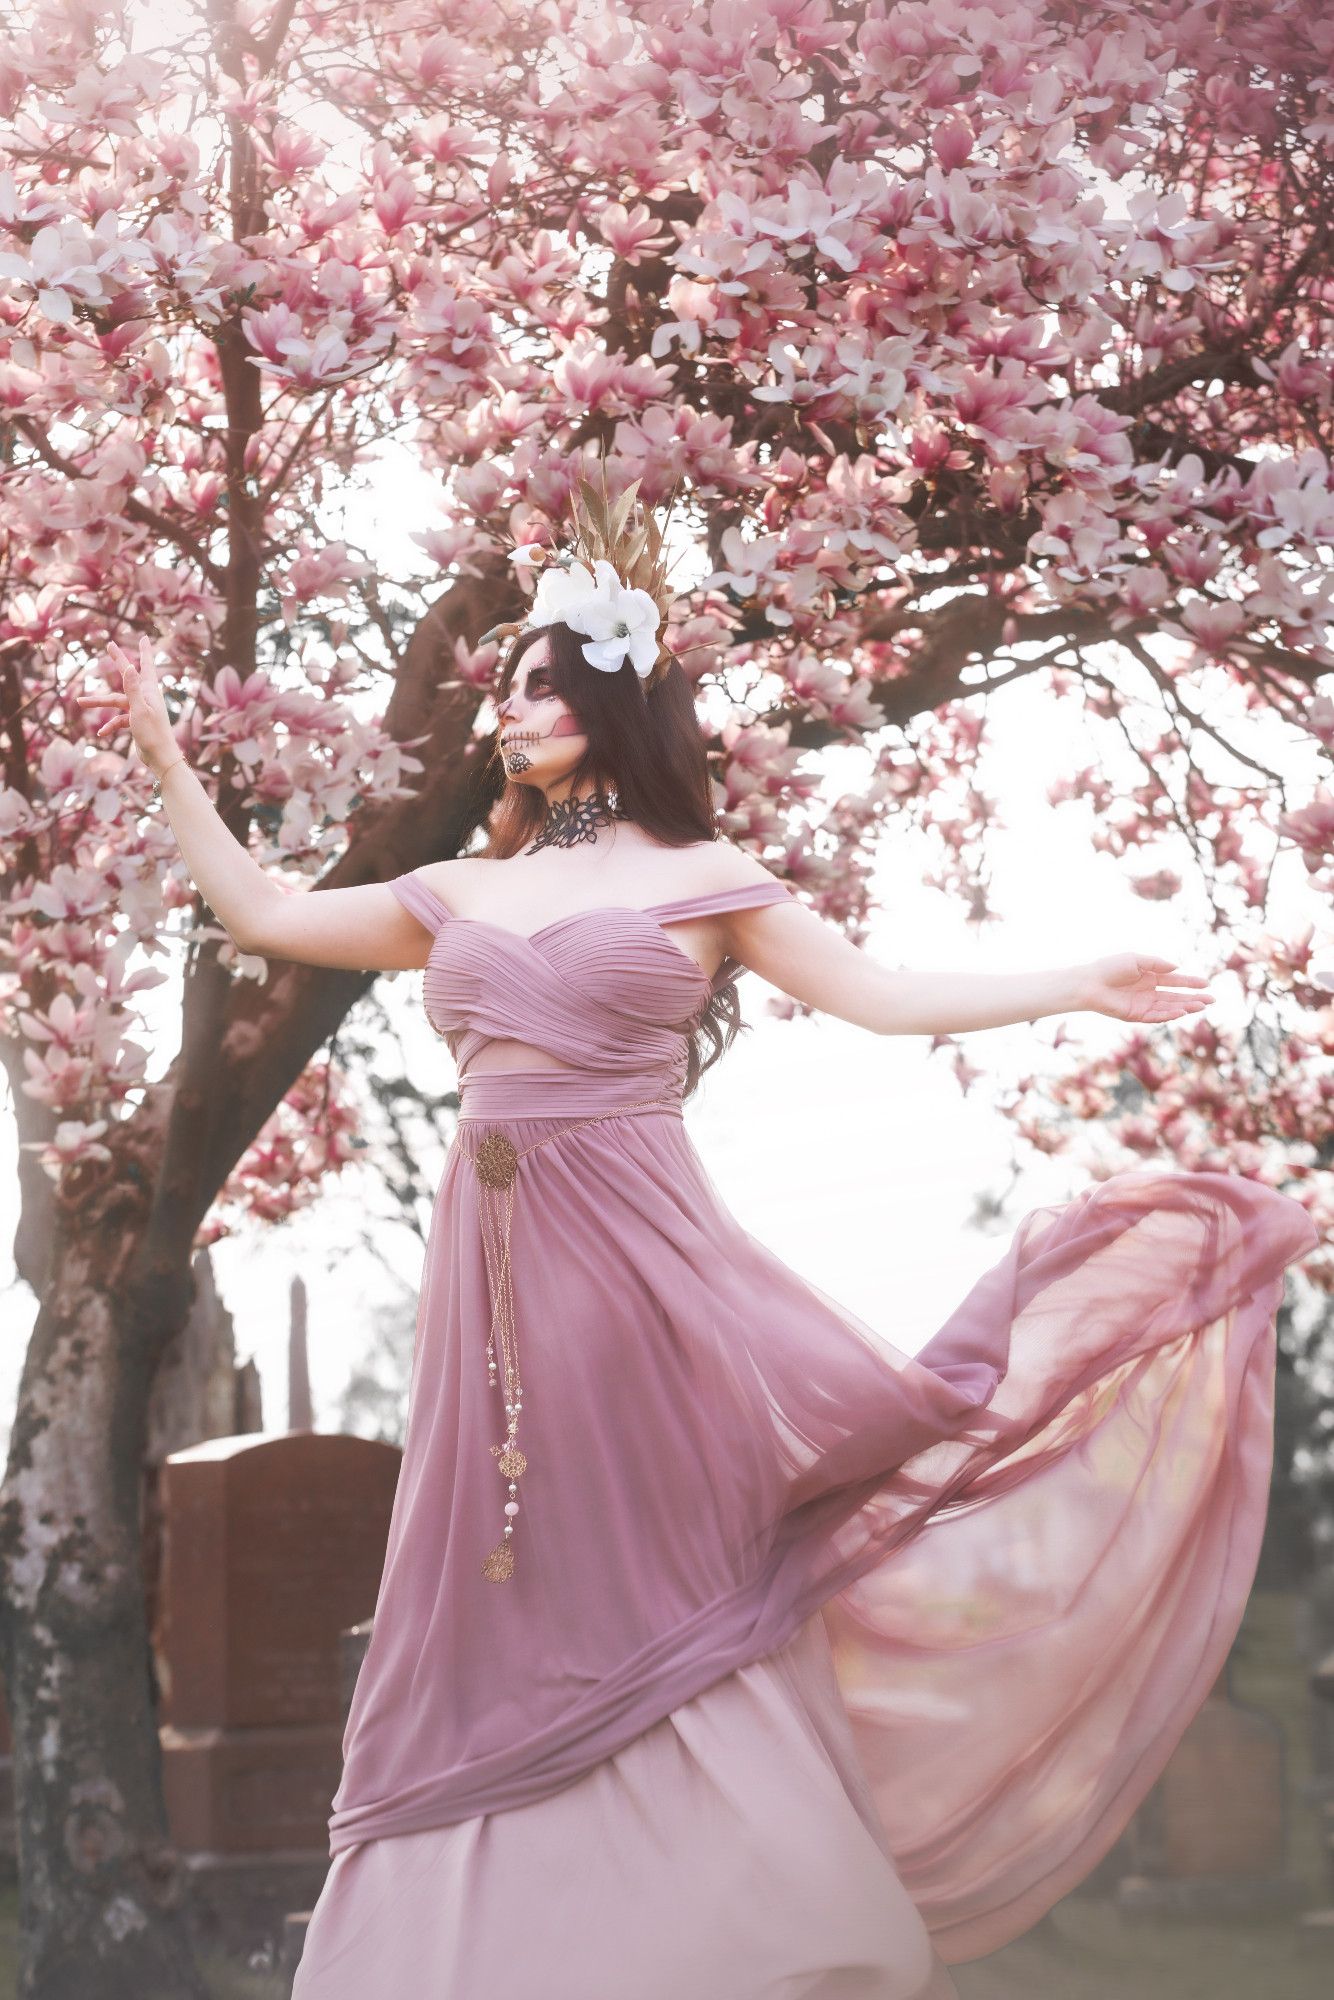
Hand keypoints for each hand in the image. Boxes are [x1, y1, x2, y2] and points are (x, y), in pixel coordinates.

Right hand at [74, 639, 180, 777]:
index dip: (144, 651)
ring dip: (100, 703)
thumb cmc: (153, 734)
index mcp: (149, 691)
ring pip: (117, 702)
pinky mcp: (136, 722)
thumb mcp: (139, 710)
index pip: (146, 666)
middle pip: (127, 676)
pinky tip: (102, 734)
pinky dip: (110, 725)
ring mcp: (140, 709)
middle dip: (118, 661)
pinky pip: (119, 720)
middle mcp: (145, 697)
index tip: (143, 637)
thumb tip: (129, 666)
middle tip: (110, 645)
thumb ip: (132, 689)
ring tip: (80, 702)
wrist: (160, 758)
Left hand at [1078, 952, 1213, 1023]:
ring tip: (1201, 1006)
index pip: (1175, 982)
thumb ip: (1157, 963)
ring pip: (1169, 1008)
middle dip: (1194, 999)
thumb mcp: (1136, 959)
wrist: (1090, 982)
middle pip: (1176, 997)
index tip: (1207, 984)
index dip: (1191, 983)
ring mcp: (1143, 1005)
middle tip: (1212, 1000)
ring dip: (1185, 1007)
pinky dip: (1169, 1015)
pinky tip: (1182, 1012)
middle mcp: (1149, 992)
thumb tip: (1177, 967)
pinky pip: (1156, 1017)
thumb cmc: (1109, 967)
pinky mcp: (1136, 1016)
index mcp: (1150, 977)